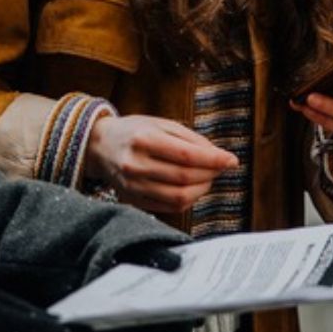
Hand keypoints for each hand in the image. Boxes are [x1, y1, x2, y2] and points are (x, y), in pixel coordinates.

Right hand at [85, 114, 237, 214]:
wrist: (100, 146)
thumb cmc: (134, 131)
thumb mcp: (161, 123)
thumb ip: (190, 138)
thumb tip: (218, 155)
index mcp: (144, 140)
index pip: (187, 156)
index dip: (213, 160)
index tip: (232, 160)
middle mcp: (136, 165)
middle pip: (184, 177)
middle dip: (210, 174)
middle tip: (220, 167)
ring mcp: (133, 186)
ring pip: (178, 197)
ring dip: (202, 189)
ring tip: (208, 178)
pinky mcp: (133, 201)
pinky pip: (168, 208)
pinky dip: (187, 200)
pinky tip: (192, 189)